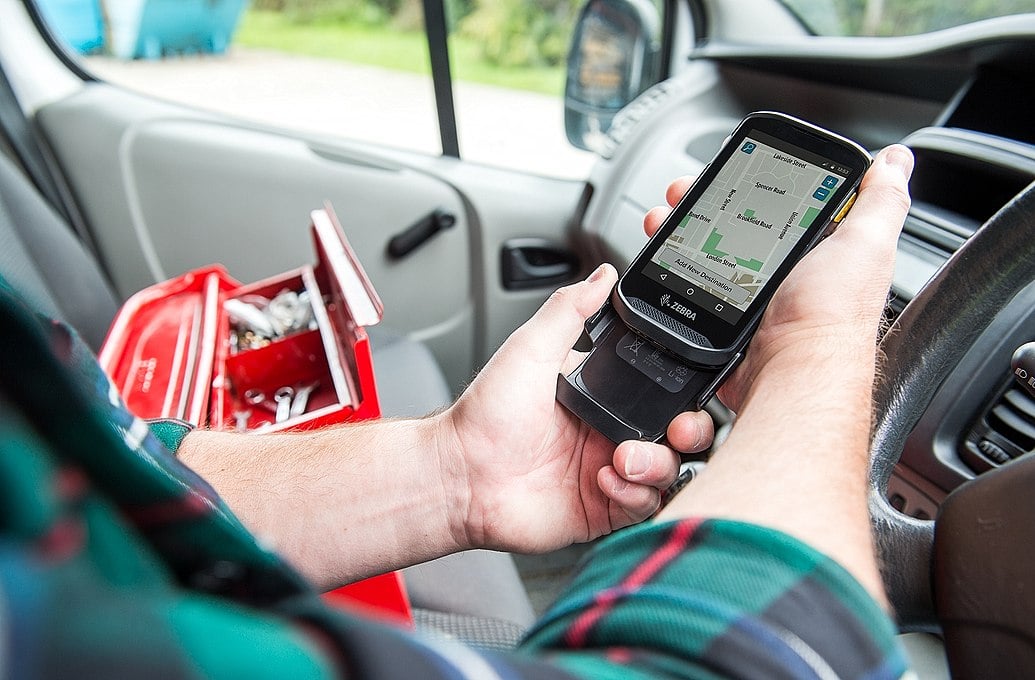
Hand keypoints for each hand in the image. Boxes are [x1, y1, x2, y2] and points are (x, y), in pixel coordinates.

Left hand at [440, 266, 713, 553]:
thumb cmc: (485, 416)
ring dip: (657, 463)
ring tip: (623, 458)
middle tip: (676, 428)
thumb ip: (571, 309)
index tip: (687, 386)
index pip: (662, 388)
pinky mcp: (603, 507)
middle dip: (690, 429)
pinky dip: (634, 492)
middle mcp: (609, 431)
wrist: (462, 475)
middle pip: (679, 432)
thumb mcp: (531, 347)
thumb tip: (602, 275)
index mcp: (601, 393)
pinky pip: (644, 503)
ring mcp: (608, 470)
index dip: (683, 388)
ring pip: (668, 469)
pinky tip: (606, 479)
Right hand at [644, 145, 913, 412]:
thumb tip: (896, 160)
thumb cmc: (830, 318)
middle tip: (680, 197)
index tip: (723, 167)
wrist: (791, 377)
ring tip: (660, 225)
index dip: (747, 182)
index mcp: (816, 255)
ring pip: (704, 261)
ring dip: (677, 238)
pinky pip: (691, 298)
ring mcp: (749, 306)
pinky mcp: (723, 331)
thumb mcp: (866, 244)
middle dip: (700, 207)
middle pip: (730, 230)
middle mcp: (783, 280)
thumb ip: (881, 200)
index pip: (775, 205)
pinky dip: (671, 279)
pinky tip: (661, 265)